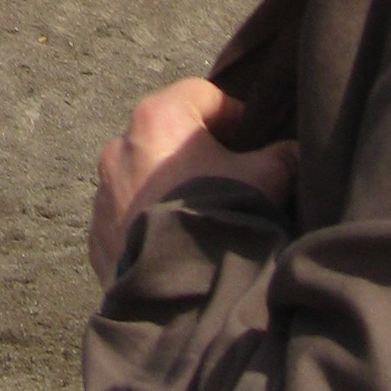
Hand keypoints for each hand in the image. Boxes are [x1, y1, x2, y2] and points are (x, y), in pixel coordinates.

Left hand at [89, 76, 298, 285]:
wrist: (183, 294)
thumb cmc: (223, 217)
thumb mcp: (267, 177)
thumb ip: (283, 154)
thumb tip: (293, 152)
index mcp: (158, 118)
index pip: (203, 96)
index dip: (235, 116)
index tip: (254, 142)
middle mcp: (120, 147)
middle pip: (169, 136)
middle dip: (198, 153)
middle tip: (230, 179)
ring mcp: (104, 193)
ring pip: (144, 177)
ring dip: (169, 188)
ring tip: (202, 217)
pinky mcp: (97, 234)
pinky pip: (128, 216)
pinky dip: (149, 221)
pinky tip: (177, 244)